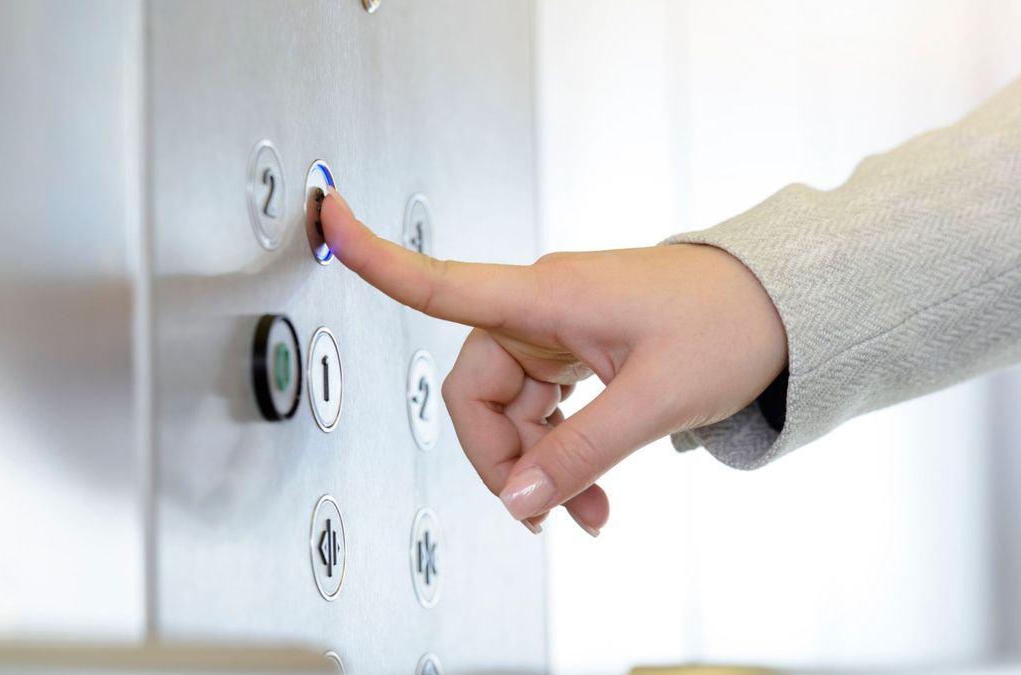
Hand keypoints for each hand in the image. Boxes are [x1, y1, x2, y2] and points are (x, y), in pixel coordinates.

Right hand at [320, 191, 786, 535]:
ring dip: (537, 466)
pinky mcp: (577, 350)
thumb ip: (579, 454)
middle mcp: (541, 309)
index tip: (328, 223)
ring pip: (510, 409)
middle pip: (475, 389)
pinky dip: (558, 452)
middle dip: (502, 456)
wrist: (782, 308)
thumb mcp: (652, 400)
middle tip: (540, 510)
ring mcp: (558, 331)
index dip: (376, 257)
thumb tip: (518, 501)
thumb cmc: (730, 324)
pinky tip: (589, 491)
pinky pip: (543, 409)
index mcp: (547, 296)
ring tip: (585, 513)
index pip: (441, 281)